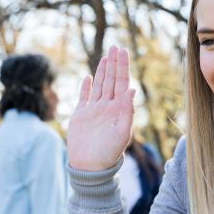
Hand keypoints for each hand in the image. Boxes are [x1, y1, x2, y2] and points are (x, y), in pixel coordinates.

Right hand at [67, 46, 136, 171]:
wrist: (90, 166)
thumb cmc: (108, 153)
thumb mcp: (122, 132)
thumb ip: (127, 110)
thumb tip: (132, 89)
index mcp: (119, 109)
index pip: (122, 82)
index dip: (122, 66)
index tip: (123, 51)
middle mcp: (107, 107)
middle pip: (111, 80)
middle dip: (114, 63)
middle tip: (116, 46)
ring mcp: (94, 110)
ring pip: (100, 85)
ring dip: (103, 71)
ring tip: (106, 57)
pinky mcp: (81, 116)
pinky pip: (84, 97)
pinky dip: (87, 87)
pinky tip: (89, 77)